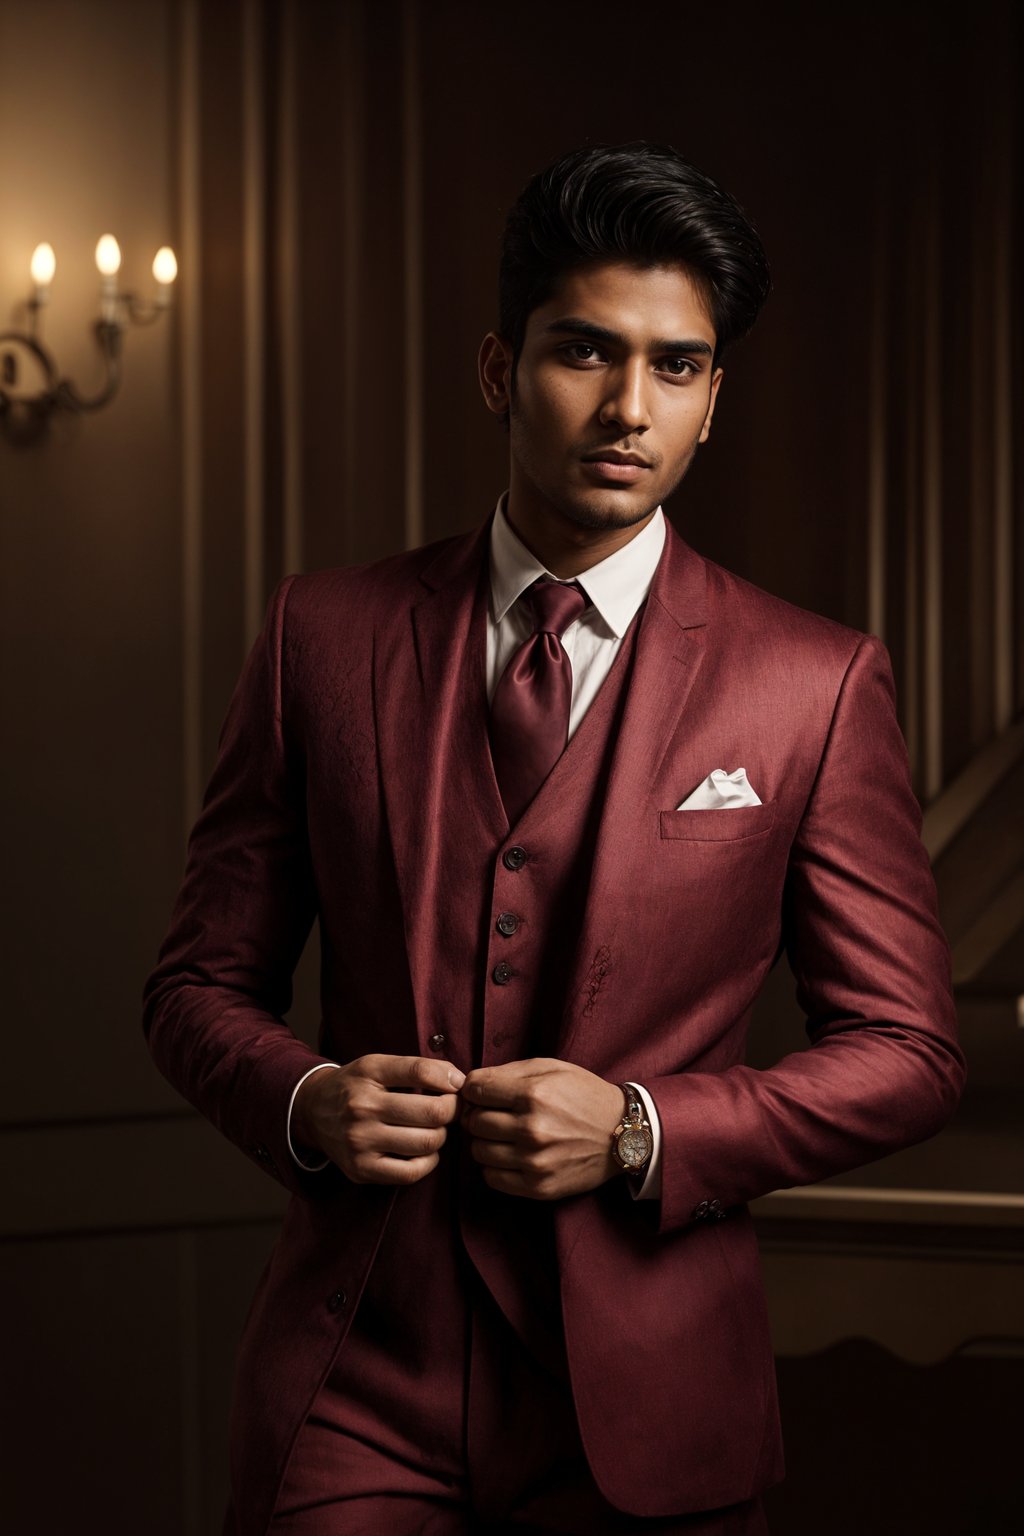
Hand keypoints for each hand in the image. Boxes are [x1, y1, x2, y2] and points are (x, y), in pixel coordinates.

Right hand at [292, 1054, 464, 1184]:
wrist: (313, 1112)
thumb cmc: (355, 1086)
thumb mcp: (378, 1064)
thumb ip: (419, 1068)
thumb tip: (460, 1081)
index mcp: (368, 1074)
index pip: (421, 1072)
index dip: (450, 1079)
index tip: (457, 1086)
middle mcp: (362, 1108)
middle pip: (433, 1112)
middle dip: (452, 1110)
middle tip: (449, 1109)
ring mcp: (360, 1142)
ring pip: (427, 1143)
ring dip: (440, 1135)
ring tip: (432, 1128)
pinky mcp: (361, 1170)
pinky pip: (411, 1172)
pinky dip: (428, 1161)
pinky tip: (423, 1150)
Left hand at [460, 1058, 623, 1199]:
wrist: (622, 1133)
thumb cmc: (583, 1095)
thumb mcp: (551, 1069)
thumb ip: (508, 1072)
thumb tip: (469, 1084)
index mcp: (533, 1094)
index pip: (474, 1089)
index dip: (474, 1089)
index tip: (484, 1093)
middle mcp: (531, 1128)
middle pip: (473, 1121)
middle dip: (479, 1114)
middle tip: (496, 1114)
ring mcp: (534, 1161)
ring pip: (478, 1151)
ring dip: (486, 1141)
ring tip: (505, 1135)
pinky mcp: (538, 1186)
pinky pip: (492, 1178)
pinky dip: (494, 1166)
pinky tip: (511, 1155)